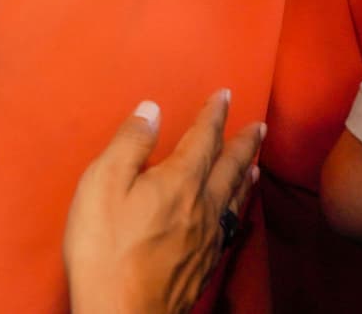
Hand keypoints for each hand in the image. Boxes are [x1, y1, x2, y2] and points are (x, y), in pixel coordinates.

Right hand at [64, 90, 264, 313]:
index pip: (203, 139)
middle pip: (229, 168)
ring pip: (235, 199)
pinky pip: (231, 226)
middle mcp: (202, 207)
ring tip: (255, 164)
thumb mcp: (102, 184)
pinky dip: (240, 208)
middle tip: (259, 126)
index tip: (225, 95)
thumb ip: (129, 144)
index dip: (214, 115)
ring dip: (246, 175)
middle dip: (243, 144)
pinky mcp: (203, 265)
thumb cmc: (104, 248)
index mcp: (178, 182)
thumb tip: (151, 110)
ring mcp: (207, 239)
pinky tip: (236, 214)